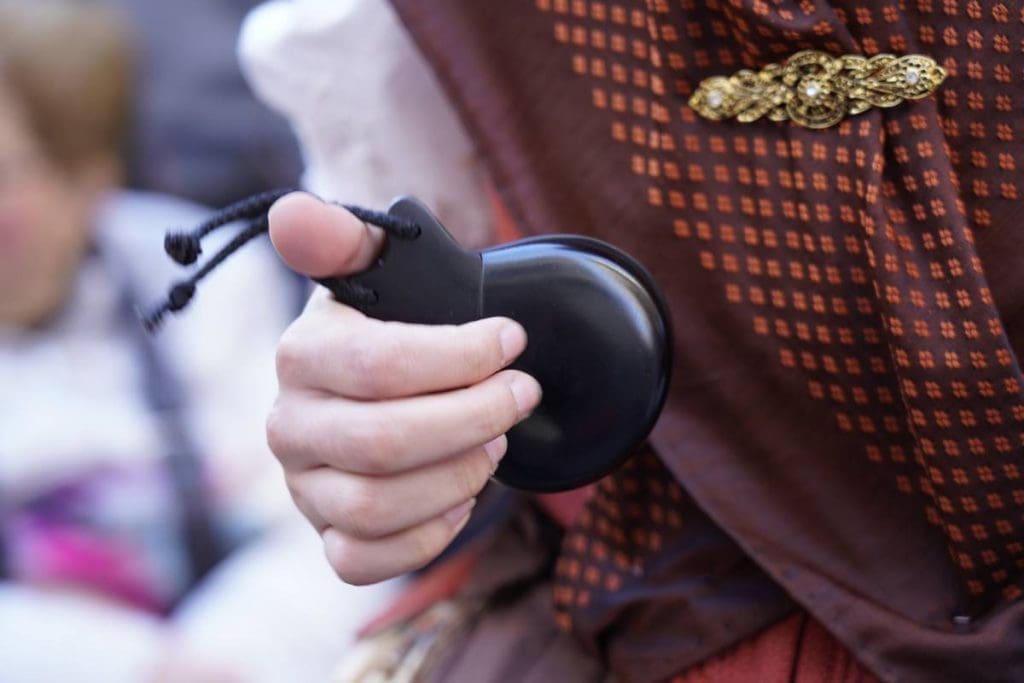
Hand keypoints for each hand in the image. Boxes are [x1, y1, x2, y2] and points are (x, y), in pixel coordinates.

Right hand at [265, 193, 540, 584]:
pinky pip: (366, 561)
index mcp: (300, 355)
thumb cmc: (393, 326)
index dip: (460, 357)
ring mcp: (304, 489)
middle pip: (385, 443)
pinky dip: (429, 534)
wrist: (383, 384)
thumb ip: (342, 238)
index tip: (512, 339)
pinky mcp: (327, 536)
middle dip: (475, 418)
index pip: (380, 366)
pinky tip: (461, 495)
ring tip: (495, 442)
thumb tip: (291, 211)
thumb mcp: (380, 273)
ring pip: (379, 506)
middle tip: (522, 394)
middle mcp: (288, 426)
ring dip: (460, 473)